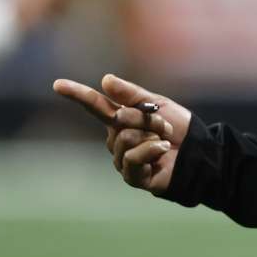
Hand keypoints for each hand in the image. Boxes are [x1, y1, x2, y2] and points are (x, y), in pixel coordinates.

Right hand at [53, 74, 192, 194]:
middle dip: (148, 119)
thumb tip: (104, 80)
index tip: (57, 84)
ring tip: (166, 140)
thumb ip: (130, 94)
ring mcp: (122, 160)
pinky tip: (164, 151)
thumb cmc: (179, 128)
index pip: (96, 105)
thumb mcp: (157, 105)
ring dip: (152, 135)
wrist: (199, 152)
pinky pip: (132, 157)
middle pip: (119, 120)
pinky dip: (152, 150)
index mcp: (121, 120)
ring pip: (125, 138)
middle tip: (166, 126)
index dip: (78, 94)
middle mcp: (117, 140)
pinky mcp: (132, 177)